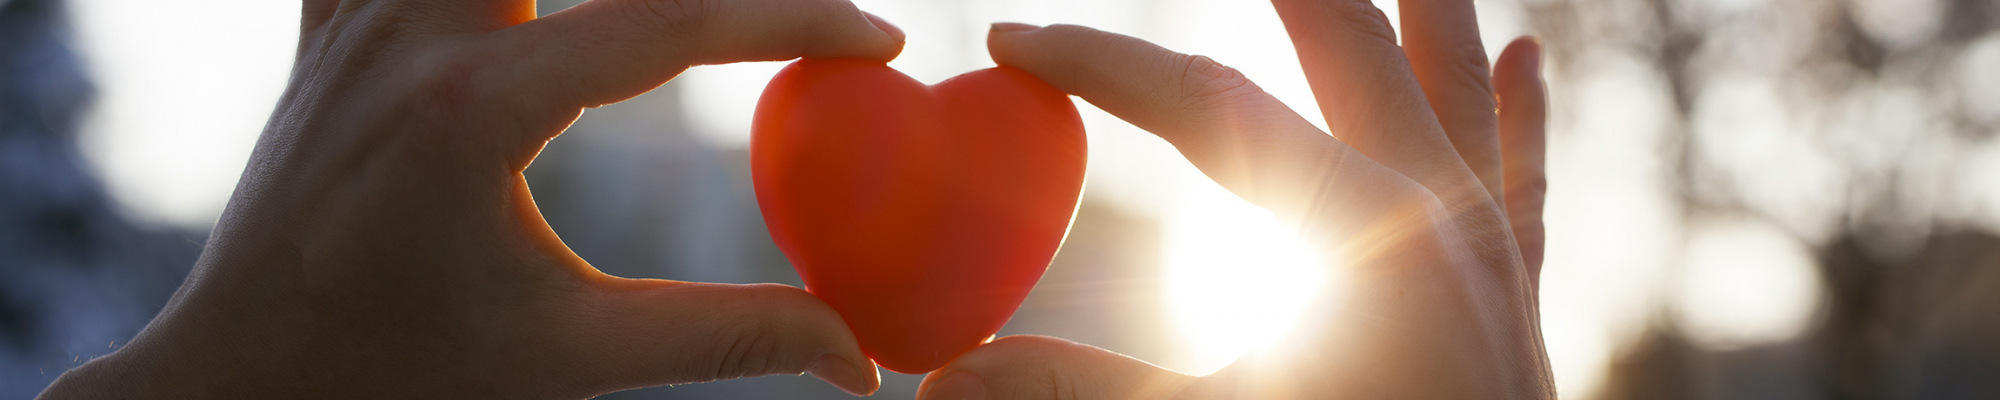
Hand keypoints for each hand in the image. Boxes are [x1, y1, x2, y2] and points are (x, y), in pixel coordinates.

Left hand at [40, 0, 903, 397]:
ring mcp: (362, 15)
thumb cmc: (402, 371)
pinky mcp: (332, 22)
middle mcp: (412, 33)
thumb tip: (861, 357)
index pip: (670, 24)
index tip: (878, 40)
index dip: (793, 22)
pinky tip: (524, 7)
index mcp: (475, 110)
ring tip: (676, 7)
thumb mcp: (570, 354)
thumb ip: (724, 338)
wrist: (240, 375)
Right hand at [918, 3, 1550, 398]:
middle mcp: (1434, 204)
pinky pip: (1523, 168)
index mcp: (1358, 222)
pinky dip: (1519, 106)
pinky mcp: (1517, 285)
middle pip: (1346, 43)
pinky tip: (1526, 51)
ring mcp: (1488, 239)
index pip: (1206, 105)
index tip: (1016, 38)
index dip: (1101, 65)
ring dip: (1412, 8)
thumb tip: (942, 378)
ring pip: (1447, 82)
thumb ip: (1083, 390)